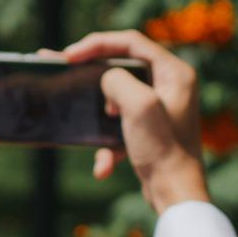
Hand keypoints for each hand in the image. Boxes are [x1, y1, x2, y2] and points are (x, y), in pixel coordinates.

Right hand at [55, 30, 208, 211]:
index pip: (131, 42)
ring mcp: (160, 107)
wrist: (175, 194)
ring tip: (82, 119)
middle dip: (91, 72)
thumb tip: (106, 80)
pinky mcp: (149, 129)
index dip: (97, 43)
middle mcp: (171, 85)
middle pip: (122, 65)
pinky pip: (120, 126)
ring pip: (117, 97)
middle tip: (62, 67)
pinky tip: (104, 166)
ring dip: (98, 112)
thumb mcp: (138, 104)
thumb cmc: (162, 148)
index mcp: (175, 72)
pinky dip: (108, 145)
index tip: (69, 55)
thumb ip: (117, 80)